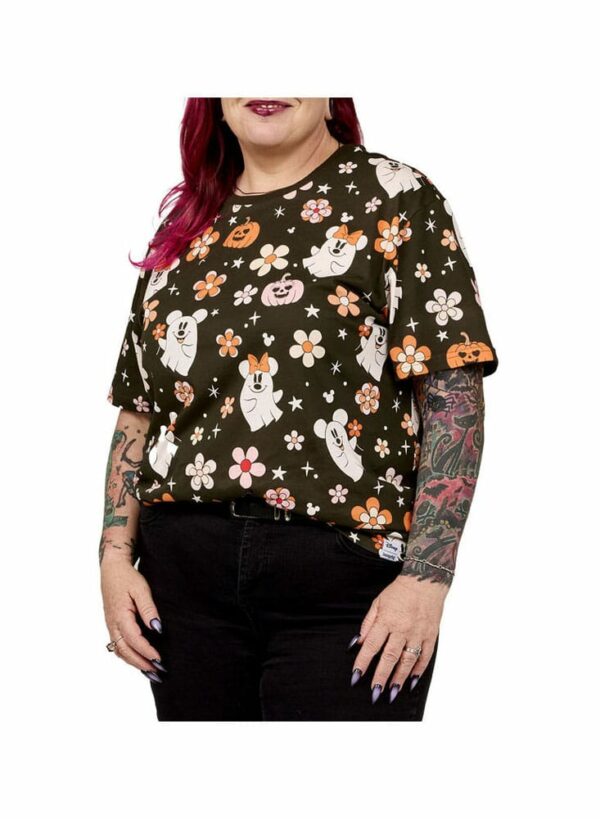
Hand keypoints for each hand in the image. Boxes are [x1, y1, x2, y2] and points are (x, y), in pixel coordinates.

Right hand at [101, 558, 165, 680]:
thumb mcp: (141, 589)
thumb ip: (149, 610)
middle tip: (157, 673)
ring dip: (134, 662)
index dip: (146, 651)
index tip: (159, 660)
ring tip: (150, 671)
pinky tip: (138, 659)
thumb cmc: (127, 577)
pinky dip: (128, 655)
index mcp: (119, 615)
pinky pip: (118, 645)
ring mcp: (110, 625)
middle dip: (140, 663)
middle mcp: (112, 623)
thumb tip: (157, 629)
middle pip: (124, 650)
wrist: (112, 569)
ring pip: (120, 650)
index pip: (133, 640)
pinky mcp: (112, 624)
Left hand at [349, 574, 448, 701]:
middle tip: (375, 693)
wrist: (426, 581)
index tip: (356, 676)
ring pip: (408, 660)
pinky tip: (412, 681)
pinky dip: (419, 670)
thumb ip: (368, 623)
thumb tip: (358, 642)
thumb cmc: (400, 591)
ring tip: (392, 692)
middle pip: (389, 657)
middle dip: (381, 676)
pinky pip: (425, 656)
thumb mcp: (378, 602)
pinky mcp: (431, 635)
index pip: (372, 645)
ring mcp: (418, 633)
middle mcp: (402, 628)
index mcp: (386, 620)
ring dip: (399, 678)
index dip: (363, 662)